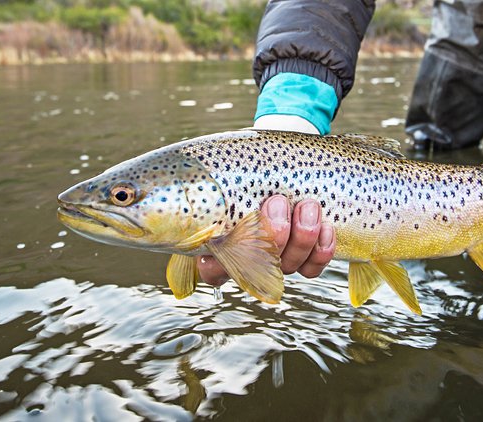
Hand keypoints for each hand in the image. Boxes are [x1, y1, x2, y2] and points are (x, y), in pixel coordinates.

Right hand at [198, 115, 334, 285]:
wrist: (291, 156)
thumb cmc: (251, 162)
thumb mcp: (220, 168)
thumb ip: (198, 185)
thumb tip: (157, 197)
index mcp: (222, 241)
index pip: (211, 271)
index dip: (216, 266)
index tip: (223, 238)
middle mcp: (250, 256)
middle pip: (257, 269)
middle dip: (271, 235)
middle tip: (276, 201)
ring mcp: (279, 258)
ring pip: (288, 266)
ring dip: (302, 234)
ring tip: (308, 204)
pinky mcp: (308, 255)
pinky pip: (314, 269)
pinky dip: (322, 246)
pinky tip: (326, 222)